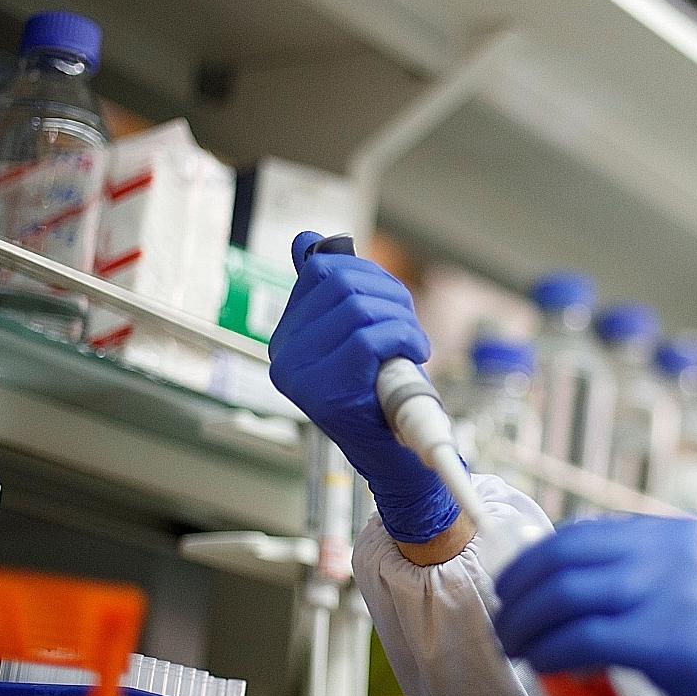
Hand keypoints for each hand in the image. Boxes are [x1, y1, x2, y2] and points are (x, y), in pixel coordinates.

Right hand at [268, 231, 458, 541]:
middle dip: (390, 294)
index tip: (391, 300)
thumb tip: (305, 240)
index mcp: (286, 336)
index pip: (321, 270)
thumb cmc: (380, 392)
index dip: (368, 272)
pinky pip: (369, 339)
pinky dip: (403, 339)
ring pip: (359, 308)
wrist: (395, 455)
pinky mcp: (325, 394)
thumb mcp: (356, 334)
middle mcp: (283, 354)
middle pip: (341, 283)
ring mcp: (299, 376)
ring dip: (402, 319)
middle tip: (409, 322)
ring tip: (413, 343)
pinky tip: (414, 355)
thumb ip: (332, 293)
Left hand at [493, 515, 696, 695]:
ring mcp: (670, 593)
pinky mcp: (669, 641)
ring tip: (515, 648)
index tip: (516, 592)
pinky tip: (544, 667)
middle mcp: (670, 552)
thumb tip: (586, 607)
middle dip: (518, 591)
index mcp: (678, 536)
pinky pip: (581, 638)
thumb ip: (651, 585)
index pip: (584, 535)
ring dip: (524, 624)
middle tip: (504, 623)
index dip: (537, 563)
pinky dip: (550, 652)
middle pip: (562, 558)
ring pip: (563, 594)